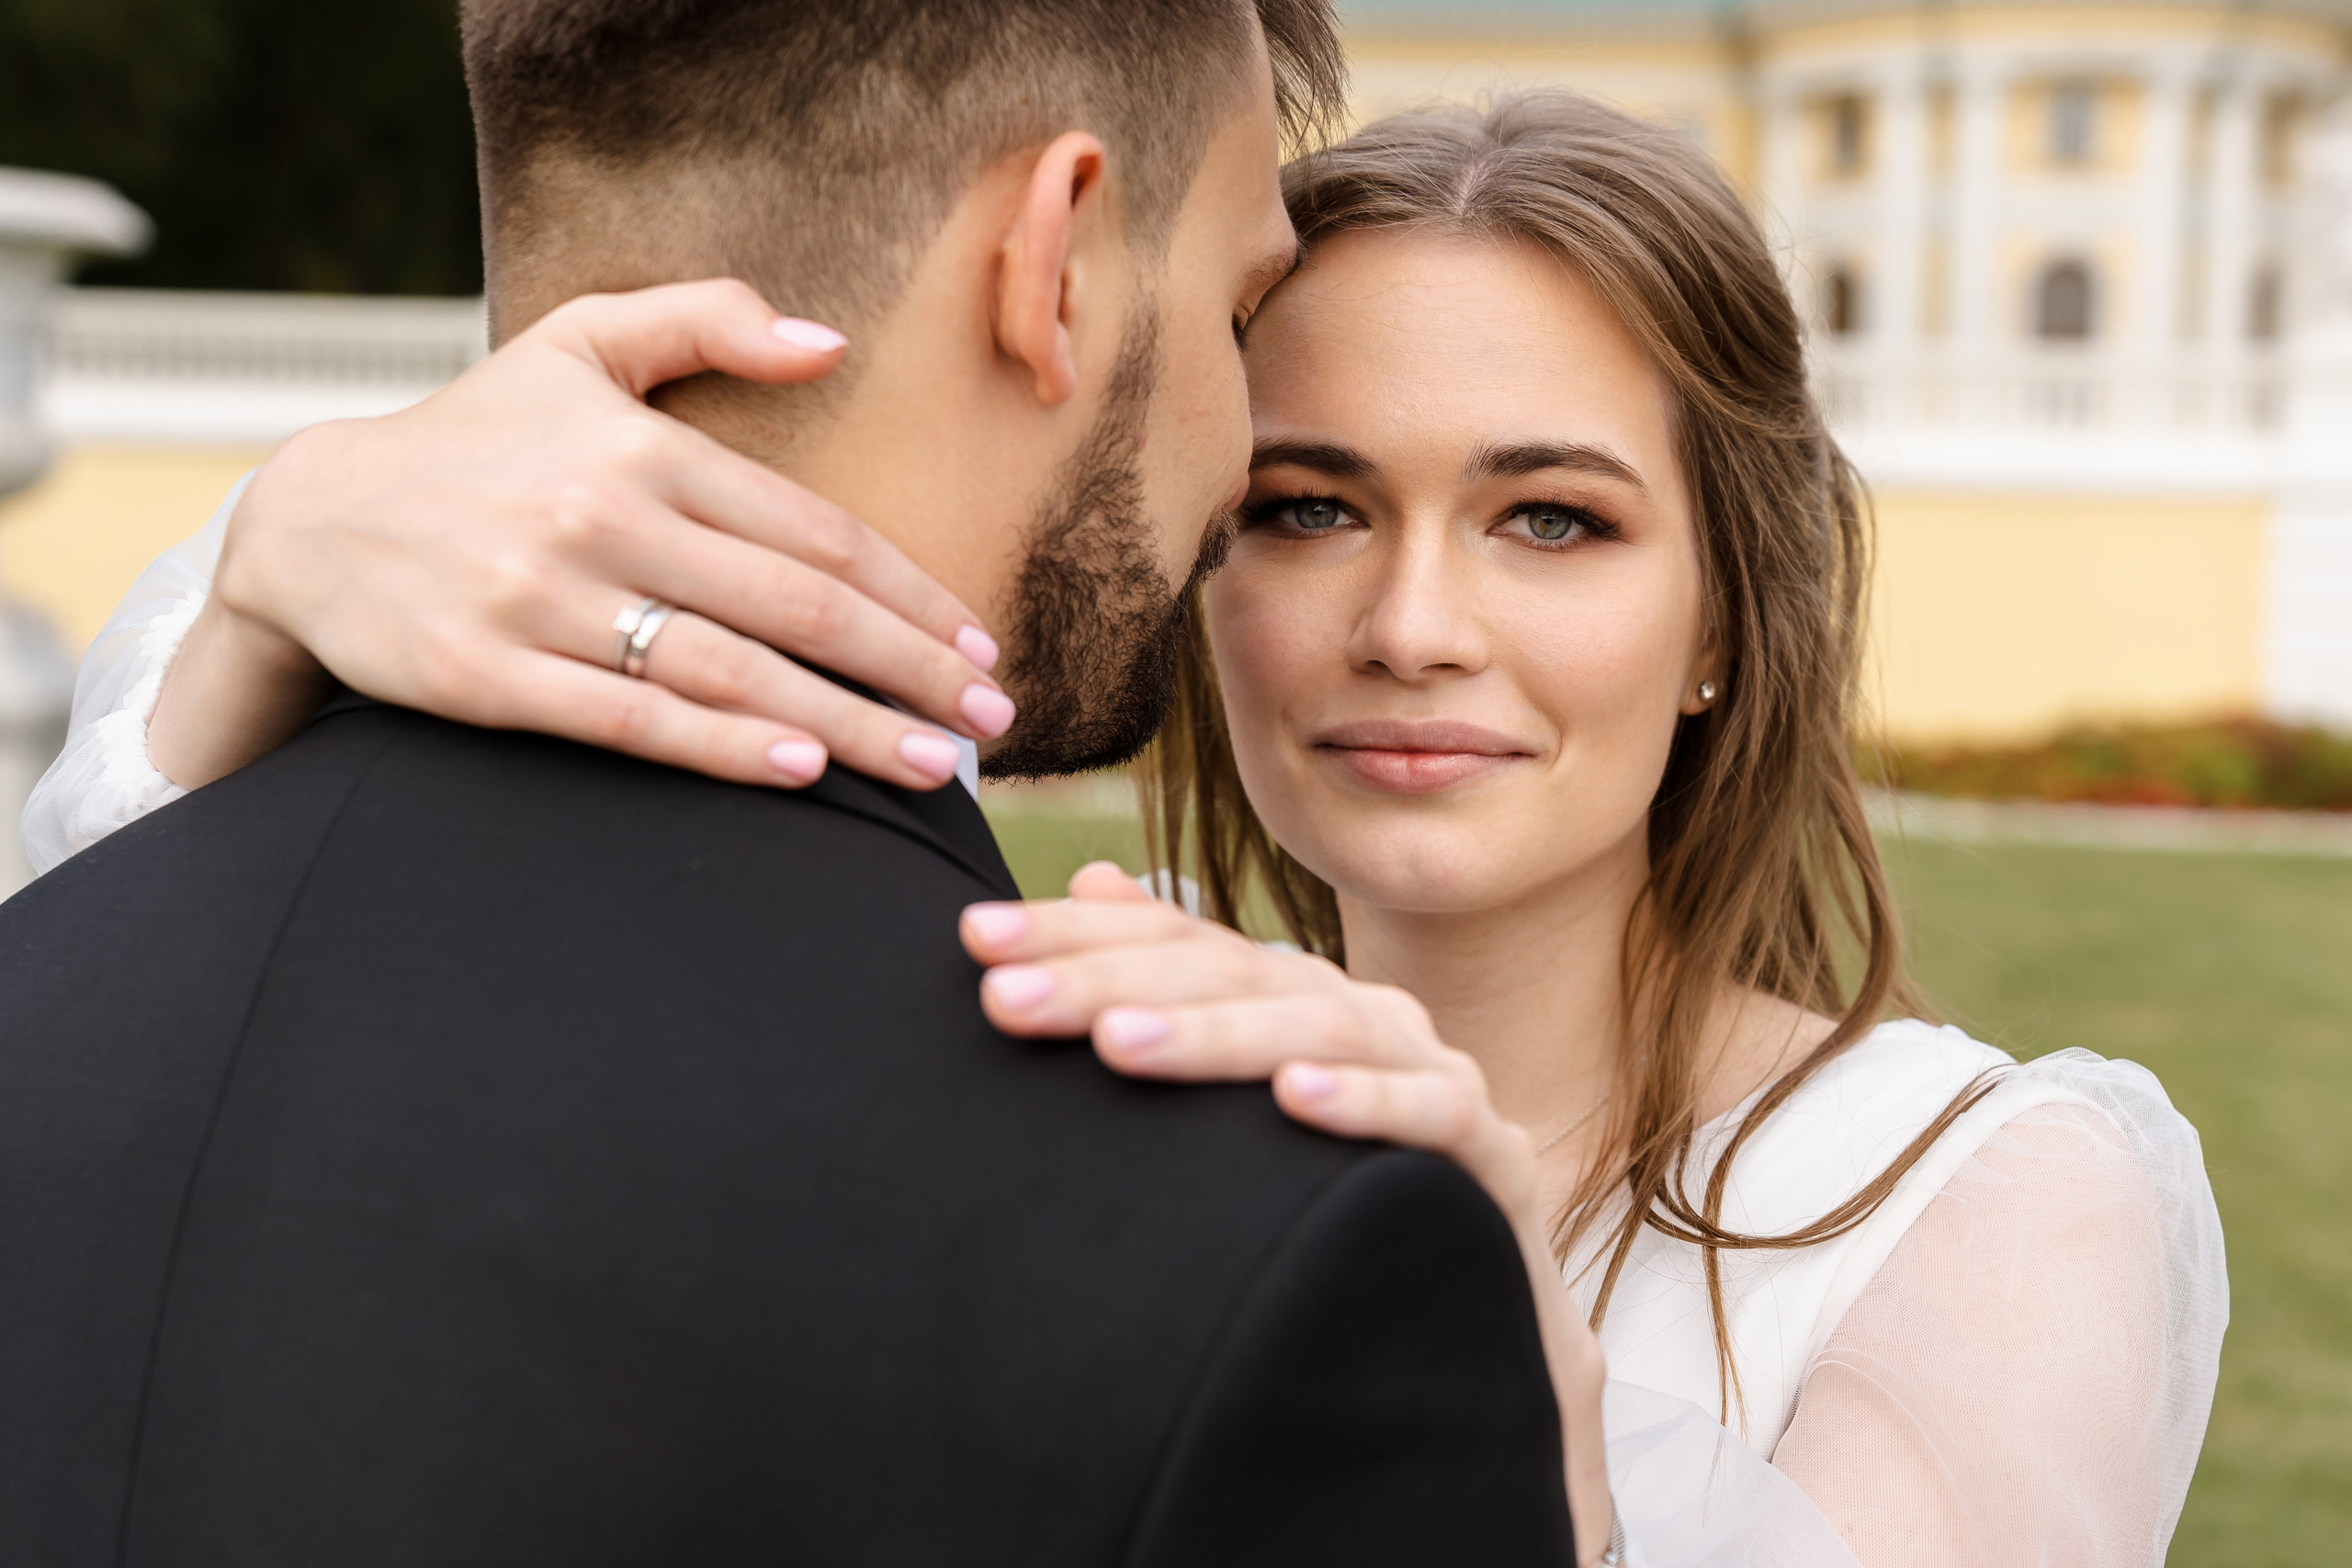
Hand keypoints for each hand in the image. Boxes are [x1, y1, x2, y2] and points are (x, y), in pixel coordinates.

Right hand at [148, 279, 1010, 792]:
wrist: (303, 523)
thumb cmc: (469, 441)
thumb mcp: (575, 346)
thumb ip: (702, 320)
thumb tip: (826, 341)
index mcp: (640, 449)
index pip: (813, 529)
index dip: (909, 593)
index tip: (979, 644)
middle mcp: (602, 519)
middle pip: (795, 604)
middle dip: (910, 669)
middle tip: (991, 722)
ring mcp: (544, 599)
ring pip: (729, 670)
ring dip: (846, 722)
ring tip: (933, 765)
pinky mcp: (488, 674)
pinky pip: (629, 719)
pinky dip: (721, 747)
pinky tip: (802, 772)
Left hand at [960, 863, 1617, 1563]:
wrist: (1476, 1324)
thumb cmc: (1332, 1208)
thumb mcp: (1236, 1110)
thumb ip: (1174, 998)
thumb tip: (1097, 876)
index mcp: (1291, 999)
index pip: (1175, 939)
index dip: (1076, 932)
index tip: (974, 940)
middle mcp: (1359, 1017)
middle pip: (1232, 971)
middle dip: (1110, 979)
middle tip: (1005, 997)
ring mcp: (1431, 1075)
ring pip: (1324, 1025)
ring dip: (1217, 1033)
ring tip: (1118, 1043)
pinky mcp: (1490, 1155)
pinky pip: (1430, 1112)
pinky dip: (1365, 1100)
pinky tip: (1293, 1100)